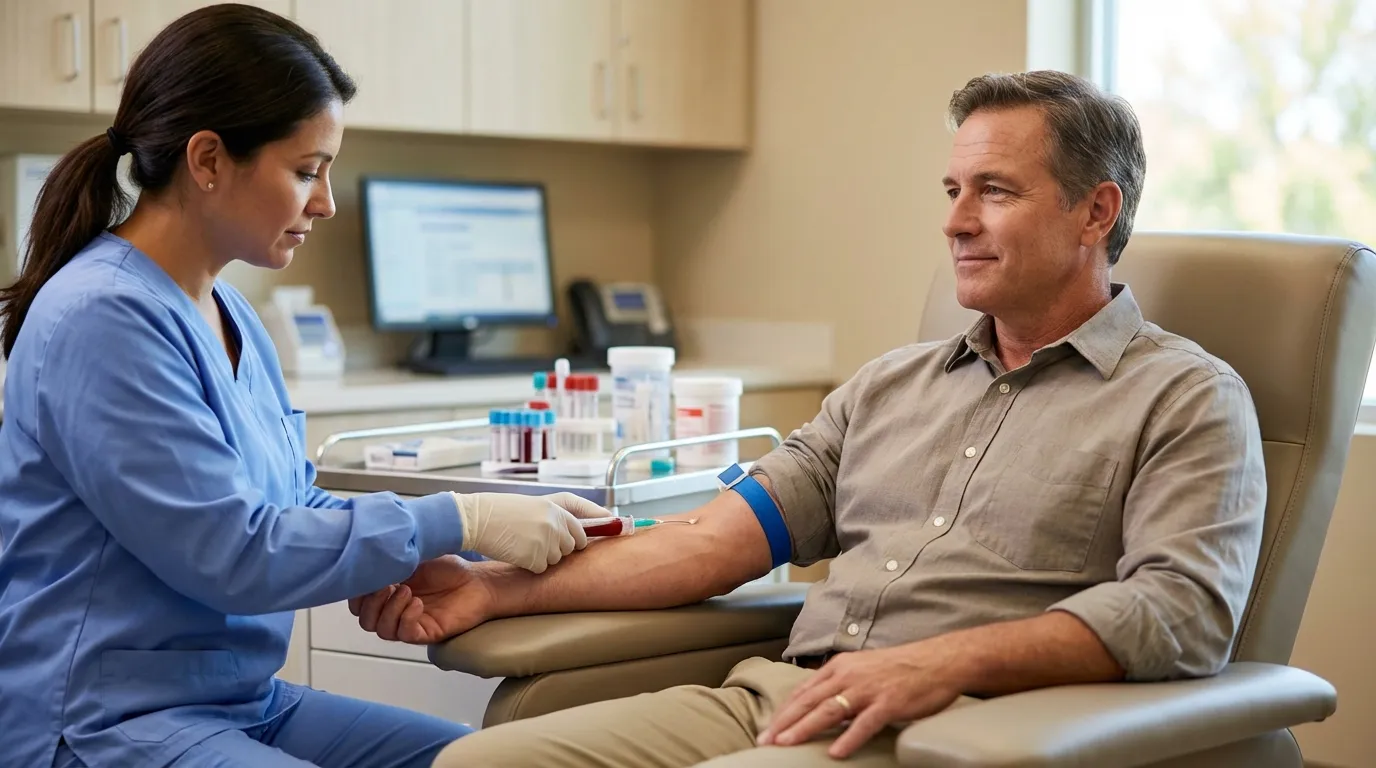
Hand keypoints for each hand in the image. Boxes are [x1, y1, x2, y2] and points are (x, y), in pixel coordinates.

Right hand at [348, 555, 490, 643]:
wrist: (477, 580)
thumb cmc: (448, 569)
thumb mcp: (414, 556)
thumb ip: (393, 559)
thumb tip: (371, 556)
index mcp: (387, 594)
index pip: (358, 604)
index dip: (358, 594)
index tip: (369, 577)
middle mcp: (395, 611)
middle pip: (366, 621)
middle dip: (371, 603)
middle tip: (388, 586)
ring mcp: (410, 623)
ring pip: (382, 630)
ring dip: (389, 610)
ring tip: (408, 592)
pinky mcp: (426, 632)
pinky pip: (405, 635)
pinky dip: (406, 618)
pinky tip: (418, 603)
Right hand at [453, 491, 606, 572]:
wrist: (476, 519)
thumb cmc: (500, 511)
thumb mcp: (532, 505)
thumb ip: (557, 515)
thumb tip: (581, 532)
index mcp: (556, 506)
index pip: (586, 521)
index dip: (599, 527)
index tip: (620, 526)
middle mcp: (556, 522)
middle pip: (575, 544)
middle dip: (563, 547)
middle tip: (537, 541)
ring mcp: (548, 540)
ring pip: (558, 558)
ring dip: (544, 556)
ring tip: (522, 542)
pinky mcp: (537, 557)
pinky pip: (543, 568)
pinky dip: (531, 566)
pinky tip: (517, 552)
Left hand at [758, 643, 965, 758]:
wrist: (939, 660)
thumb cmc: (901, 667)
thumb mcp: (863, 669)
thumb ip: (841, 684)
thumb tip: (820, 704)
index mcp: (841, 667)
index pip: (803, 691)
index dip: (784, 711)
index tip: (768, 728)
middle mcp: (849, 676)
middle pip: (809, 701)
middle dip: (784, 722)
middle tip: (765, 741)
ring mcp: (868, 689)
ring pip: (829, 711)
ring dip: (805, 729)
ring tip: (787, 744)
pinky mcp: (889, 703)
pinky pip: (864, 724)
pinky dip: (849, 739)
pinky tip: (836, 753)